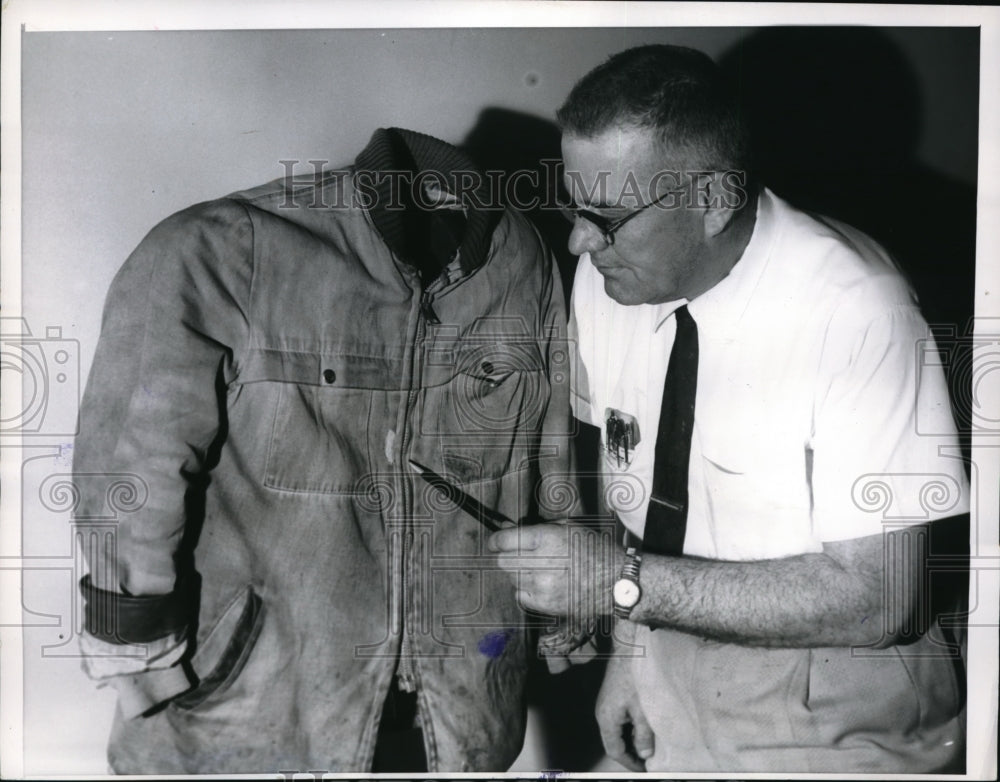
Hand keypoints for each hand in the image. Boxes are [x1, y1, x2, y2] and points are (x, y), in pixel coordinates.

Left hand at [487, 521, 619, 621]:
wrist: (615, 581)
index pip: (504, 540)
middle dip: (506, 556)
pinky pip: (520, 596)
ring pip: (511, 579)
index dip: (495, 540)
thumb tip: (504, 529)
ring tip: (535, 568)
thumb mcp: (567, 527)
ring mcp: (543, 586)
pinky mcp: (546, 605)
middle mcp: (542, 563)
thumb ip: (534, 528)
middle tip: (517, 554)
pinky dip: (525, 589)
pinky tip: (540, 583)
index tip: (494, 542)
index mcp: (547, 538)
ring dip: (517, 572)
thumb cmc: (592, 549)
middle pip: (503, 562)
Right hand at [596, 649, 653, 770]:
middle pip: (613, 742)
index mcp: (607, 719)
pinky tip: (643, 728)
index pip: (614, 750)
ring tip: (648, 746)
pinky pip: (618, 720)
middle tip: (648, 760)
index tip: (643, 769)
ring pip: (616, 731)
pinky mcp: (611, 697)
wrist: (629, 648)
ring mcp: (605, 705)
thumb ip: (643, 735)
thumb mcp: (644, 709)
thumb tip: (644, 754)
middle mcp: (602, 713)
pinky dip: (630, 728)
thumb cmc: (635, 676)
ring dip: (631, 740)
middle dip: (631, 753)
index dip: (629, 762)